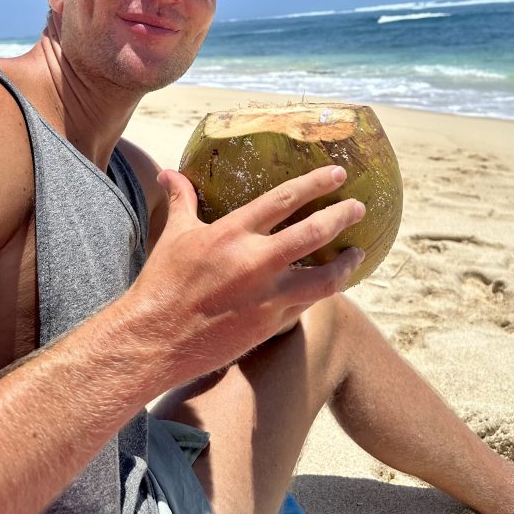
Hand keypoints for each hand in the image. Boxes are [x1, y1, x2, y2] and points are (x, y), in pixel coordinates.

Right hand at [123, 165, 364, 386]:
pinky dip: (324, 291)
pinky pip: (308, 304)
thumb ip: (182, 200)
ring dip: (347, 264)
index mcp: (232, 233)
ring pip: (325, 278)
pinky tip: (331, 284)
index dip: (316, 183)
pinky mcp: (270, 325)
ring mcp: (267, 296)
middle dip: (342, 216)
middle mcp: (255, 261)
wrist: (154, 341)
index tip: (338, 174)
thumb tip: (170, 172)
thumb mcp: (174, 235)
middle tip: (359, 207)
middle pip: (314, 232)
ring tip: (358, 252)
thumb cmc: (162, 284)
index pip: (284, 198)